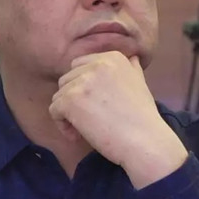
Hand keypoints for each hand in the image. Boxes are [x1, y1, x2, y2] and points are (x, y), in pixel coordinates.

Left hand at [49, 51, 187, 187]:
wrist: (144, 140)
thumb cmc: (143, 118)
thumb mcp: (141, 84)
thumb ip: (131, 70)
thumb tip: (131, 58)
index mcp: (112, 58)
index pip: (80, 65)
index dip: (83, 87)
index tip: (95, 106)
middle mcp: (96, 64)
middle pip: (66, 80)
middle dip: (73, 100)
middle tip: (88, 120)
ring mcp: (82, 81)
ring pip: (58, 96)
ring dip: (67, 114)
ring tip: (84, 130)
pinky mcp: (71, 100)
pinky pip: (54, 110)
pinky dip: (62, 126)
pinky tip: (77, 136)